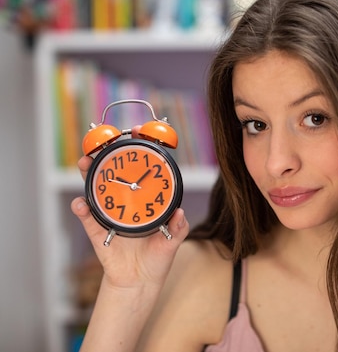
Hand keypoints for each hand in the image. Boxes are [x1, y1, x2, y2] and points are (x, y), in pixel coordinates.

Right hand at [71, 125, 188, 288]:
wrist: (140, 281)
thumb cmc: (157, 257)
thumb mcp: (172, 241)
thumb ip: (178, 228)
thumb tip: (180, 214)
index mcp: (144, 200)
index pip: (140, 170)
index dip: (139, 150)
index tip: (139, 132)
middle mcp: (125, 202)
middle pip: (113, 173)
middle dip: (105, 156)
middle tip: (100, 144)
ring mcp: (109, 214)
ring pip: (95, 189)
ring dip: (88, 175)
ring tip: (84, 164)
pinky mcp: (97, 232)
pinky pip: (87, 218)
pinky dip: (82, 210)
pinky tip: (80, 204)